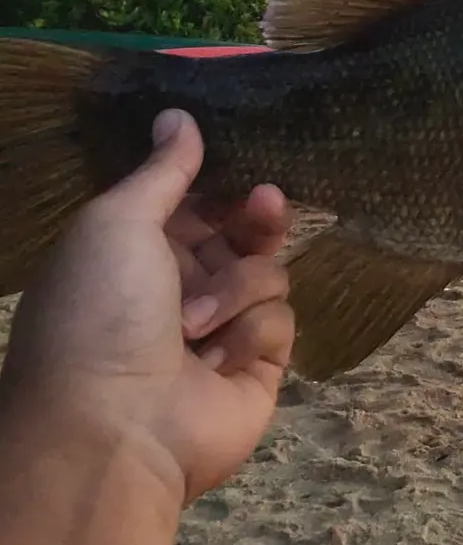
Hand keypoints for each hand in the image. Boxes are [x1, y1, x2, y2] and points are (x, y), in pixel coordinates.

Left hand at [0, 110, 294, 504]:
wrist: (113, 430)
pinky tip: (217, 357)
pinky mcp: (258, 368)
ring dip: (236, 290)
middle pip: (244, 234)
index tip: (246, 162)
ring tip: (195, 325)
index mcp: (137, 254)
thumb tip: (178, 113)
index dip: (223, 183)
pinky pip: (280, 323)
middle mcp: (179, 290)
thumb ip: (162, 170)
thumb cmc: (100, 314)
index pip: (198, 204)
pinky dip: (250, 334)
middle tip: (264, 204)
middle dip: (255, 219)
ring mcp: (222, 332)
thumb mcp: (117, 223)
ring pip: (268, 274)